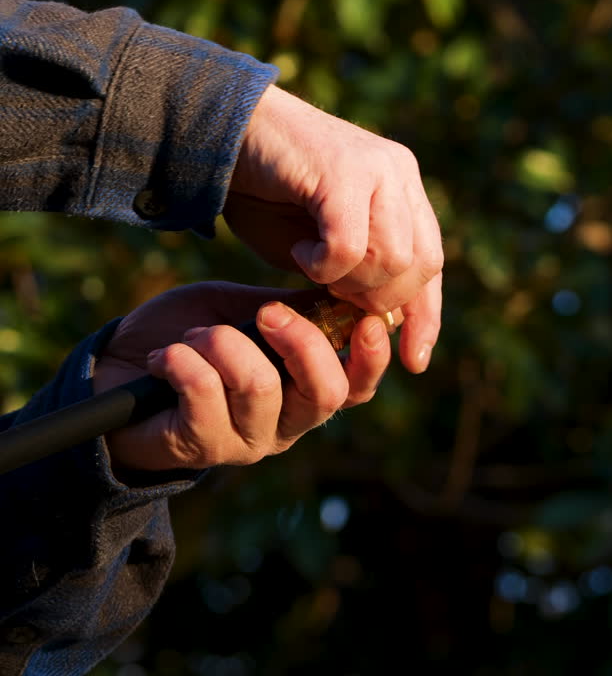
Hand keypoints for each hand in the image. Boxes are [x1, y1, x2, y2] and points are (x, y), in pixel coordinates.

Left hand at [93, 282, 390, 471]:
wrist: (115, 372)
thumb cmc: (191, 337)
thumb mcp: (244, 310)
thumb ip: (291, 307)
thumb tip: (342, 287)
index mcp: (306, 389)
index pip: (358, 387)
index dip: (371, 358)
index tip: (364, 319)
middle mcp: (288, 424)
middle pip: (325, 394)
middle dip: (301, 342)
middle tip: (264, 313)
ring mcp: (247, 441)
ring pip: (261, 388)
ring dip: (221, 344)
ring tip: (192, 337)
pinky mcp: (202, 447)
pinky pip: (204, 394)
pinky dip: (181, 360)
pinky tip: (163, 358)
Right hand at [224, 85, 441, 373]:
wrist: (216, 131)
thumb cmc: (262, 192)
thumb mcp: (319, 244)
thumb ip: (358, 272)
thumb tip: (388, 320)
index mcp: (401, 189)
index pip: (432, 263)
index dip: (426, 317)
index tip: (414, 361)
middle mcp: (398, 173)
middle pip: (420, 267)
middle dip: (377, 299)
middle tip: (332, 295)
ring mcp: (378, 167)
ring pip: (392, 260)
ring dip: (348, 282)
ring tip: (311, 267)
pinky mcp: (345, 169)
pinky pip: (351, 245)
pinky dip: (324, 264)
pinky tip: (299, 252)